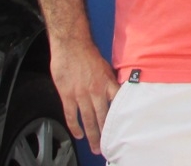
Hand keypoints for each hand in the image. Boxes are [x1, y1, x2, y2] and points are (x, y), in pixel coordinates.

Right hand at [49, 39, 120, 153]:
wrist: (71, 45)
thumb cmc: (88, 53)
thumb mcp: (106, 66)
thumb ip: (109, 81)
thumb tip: (116, 91)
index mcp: (108, 83)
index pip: (117, 104)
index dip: (119, 118)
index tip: (123, 129)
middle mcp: (96, 91)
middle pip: (103, 117)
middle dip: (105, 133)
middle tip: (108, 145)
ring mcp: (81, 94)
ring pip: (88, 119)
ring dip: (92, 135)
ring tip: (95, 146)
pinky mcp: (67, 95)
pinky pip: (72, 115)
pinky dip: (75, 126)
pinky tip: (78, 134)